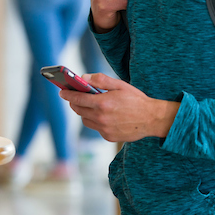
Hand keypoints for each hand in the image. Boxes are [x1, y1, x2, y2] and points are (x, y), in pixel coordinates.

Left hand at [60, 73, 178, 142]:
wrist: (152, 119)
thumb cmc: (136, 100)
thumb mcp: (120, 85)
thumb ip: (100, 80)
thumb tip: (83, 78)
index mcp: (102, 103)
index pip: (77, 99)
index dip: (67, 95)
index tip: (62, 91)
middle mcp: (101, 118)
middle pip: (78, 110)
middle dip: (74, 103)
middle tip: (75, 97)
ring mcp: (104, 129)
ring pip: (85, 120)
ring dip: (84, 112)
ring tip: (90, 106)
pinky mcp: (109, 137)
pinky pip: (96, 128)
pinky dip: (96, 121)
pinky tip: (104, 115)